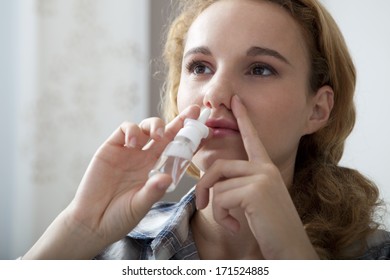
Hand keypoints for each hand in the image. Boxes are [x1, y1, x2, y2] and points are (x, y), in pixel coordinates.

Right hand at [24, 105, 200, 258]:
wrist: (91, 222)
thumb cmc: (119, 217)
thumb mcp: (139, 206)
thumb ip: (152, 192)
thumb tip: (167, 178)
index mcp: (158, 171)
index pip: (178, 151)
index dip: (191, 140)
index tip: (206, 131)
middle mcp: (147, 158)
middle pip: (167, 134)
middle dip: (181, 121)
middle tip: (195, 111)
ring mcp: (130, 152)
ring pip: (147, 127)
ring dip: (156, 125)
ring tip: (158, 134)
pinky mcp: (112, 147)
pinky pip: (125, 129)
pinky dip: (131, 130)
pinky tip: (133, 142)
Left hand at [195, 96, 317, 258]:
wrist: (290, 249)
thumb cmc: (270, 227)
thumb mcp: (256, 200)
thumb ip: (241, 184)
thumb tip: (215, 181)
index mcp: (265, 168)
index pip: (251, 138)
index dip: (243, 118)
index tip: (236, 101)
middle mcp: (265, 168)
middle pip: (219, 167)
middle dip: (203, 186)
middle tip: (200, 203)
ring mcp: (262, 178)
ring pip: (218, 186)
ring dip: (217, 209)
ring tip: (231, 221)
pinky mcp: (256, 191)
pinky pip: (221, 199)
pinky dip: (222, 217)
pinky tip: (236, 226)